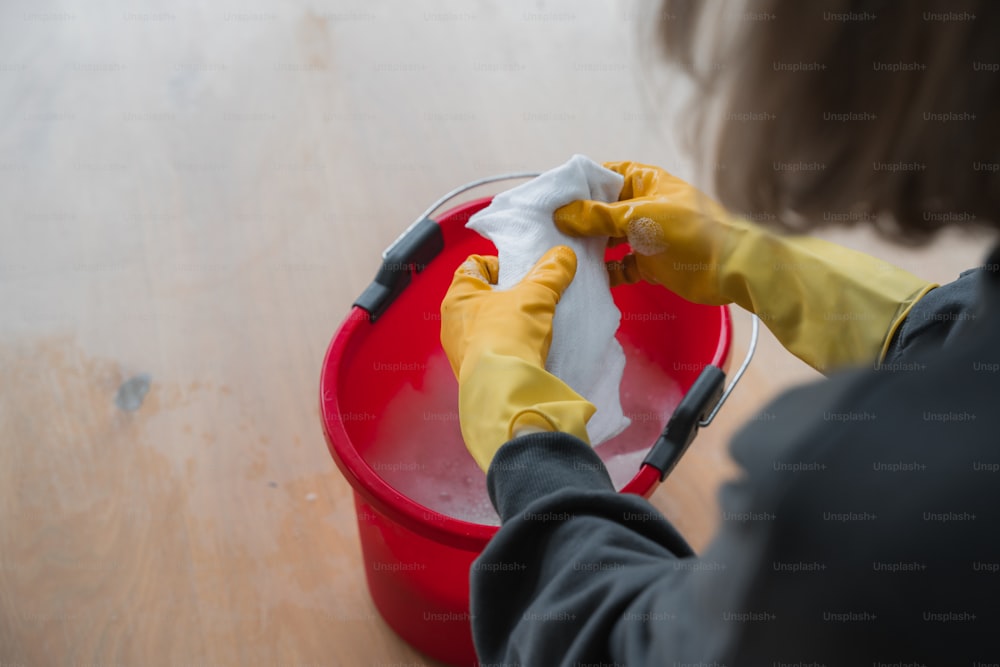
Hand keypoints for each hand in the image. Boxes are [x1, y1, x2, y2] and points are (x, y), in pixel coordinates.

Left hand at [440, 246, 595, 471]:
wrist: (504, 390)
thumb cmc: (508, 334)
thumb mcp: (535, 297)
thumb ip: (550, 273)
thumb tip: (564, 254)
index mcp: (457, 297)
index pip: (474, 266)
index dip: (499, 264)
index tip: (522, 273)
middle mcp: (451, 324)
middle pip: (481, 298)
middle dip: (507, 296)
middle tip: (532, 298)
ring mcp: (460, 352)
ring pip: (485, 327)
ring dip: (507, 324)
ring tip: (533, 325)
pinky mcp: (473, 375)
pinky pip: (491, 352)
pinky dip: (507, 348)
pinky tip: (527, 350)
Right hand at [555, 161, 935, 371]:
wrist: (731, 267)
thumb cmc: (691, 230)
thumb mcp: (639, 216)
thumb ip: (598, 216)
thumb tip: (561, 213)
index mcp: (644, 181)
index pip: (603, 175)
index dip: (578, 184)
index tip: (551, 196)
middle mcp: (643, 205)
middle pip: (601, 210)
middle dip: (577, 221)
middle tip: (545, 230)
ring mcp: (646, 236)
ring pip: (607, 240)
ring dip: (588, 248)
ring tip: (560, 256)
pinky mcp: (649, 264)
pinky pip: (619, 267)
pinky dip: (604, 273)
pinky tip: (586, 279)